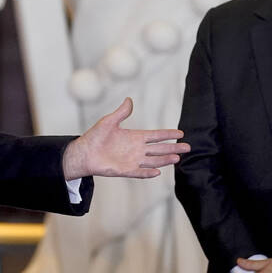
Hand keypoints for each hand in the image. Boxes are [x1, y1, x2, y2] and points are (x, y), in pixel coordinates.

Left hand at [60, 97, 188, 179]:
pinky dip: (148, 172)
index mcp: (135, 137)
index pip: (156, 136)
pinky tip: (157, 172)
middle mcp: (136, 149)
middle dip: (173, 148)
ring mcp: (132, 160)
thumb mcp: (108, 121)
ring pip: (153, 161)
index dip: (168, 134)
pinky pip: (139, 172)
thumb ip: (121, 112)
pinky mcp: (125, 170)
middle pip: (159, 149)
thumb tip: (129, 100)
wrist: (83, 152)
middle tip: (188, 147)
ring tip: (177, 158)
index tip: (181, 133)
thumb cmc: (95, 137)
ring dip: (164, 160)